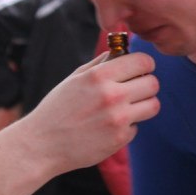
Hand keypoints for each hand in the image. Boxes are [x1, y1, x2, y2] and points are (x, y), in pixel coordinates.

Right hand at [16, 51, 158, 175]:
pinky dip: (127, 127)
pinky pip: (137, 127)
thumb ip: (101, 63)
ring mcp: (117, 119)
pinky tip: (109, 127)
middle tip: (135, 89)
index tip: (140, 70)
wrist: (42, 144)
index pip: (143, 61)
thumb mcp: (75, 78)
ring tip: (127, 107)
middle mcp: (111, 95)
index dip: (145, 65)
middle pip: (153, 83)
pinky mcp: (119, 139)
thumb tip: (124, 50)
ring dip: (143, 105)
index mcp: (99, 76)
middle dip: (146, 85)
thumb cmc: (58, 108)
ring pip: (153, 105)